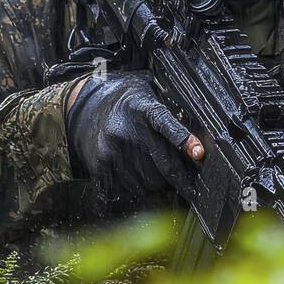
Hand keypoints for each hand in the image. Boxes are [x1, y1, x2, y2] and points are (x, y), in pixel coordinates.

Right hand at [66, 71, 203, 206]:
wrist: (84, 106)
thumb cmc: (124, 102)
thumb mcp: (147, 94)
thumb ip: (168, 113)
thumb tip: (194, 141)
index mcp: (142, 108)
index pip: (167, 124)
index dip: (184, 140)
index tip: (199, 154)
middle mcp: (127, 129)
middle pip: (163, 164)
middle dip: (182, 178)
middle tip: (191, 185)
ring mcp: (112, 149)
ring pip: (148, 182)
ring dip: (159, 185)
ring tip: (158, 175)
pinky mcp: (101, 165)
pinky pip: (128, 189)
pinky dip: (139, 190)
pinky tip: (139, 178)